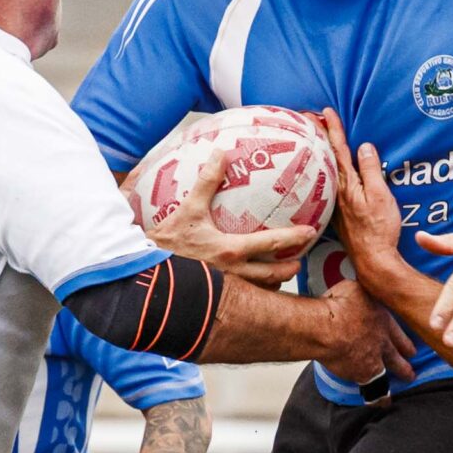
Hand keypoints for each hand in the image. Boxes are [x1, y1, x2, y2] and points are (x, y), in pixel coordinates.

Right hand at [148, 151, 315, 284]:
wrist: (143, 273)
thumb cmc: (165, 242)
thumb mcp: (187, 209)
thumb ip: (206, 181)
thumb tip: (220, 154)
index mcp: (231, 250)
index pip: (272, 243)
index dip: (293, 237)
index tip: (310, 232)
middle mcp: (233, 273)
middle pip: (272, 275)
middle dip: (288, 270)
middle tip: (298, 262)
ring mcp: (224, 289)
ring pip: (256, 291)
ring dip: (270, 284)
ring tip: (276, 277)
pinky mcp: (212, 297)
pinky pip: (238, 298)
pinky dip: (248, 293)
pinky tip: (245, 288)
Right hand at [316, 279, 416, 387]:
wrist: (327, 328)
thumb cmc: (336, 305)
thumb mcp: (354, 289)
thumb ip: (360, 293)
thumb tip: (358, 289)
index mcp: (381, 318)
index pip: (398, 331)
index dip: (404, 340)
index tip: (411, 347)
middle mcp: (383, 340)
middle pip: (399, 351)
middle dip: (406, 359)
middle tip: (412, 364)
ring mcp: (376, 358)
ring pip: (393, 369)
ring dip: (402, 373)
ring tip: (408, 379)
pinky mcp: (364, 374)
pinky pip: (376, 389)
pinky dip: (379, 397)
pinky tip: (382, 403)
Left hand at [324, 110, 407, 284]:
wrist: (374, 259)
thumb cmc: (380, 229)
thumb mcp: (381, 196)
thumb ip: (371, 170)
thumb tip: (365, 147)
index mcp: (348, 184)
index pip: (339, 150)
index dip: (334, 129)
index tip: (326, 112)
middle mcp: (337, 192)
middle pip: (328, 158)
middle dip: (320, 136)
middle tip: (309, 118)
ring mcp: (336, 204)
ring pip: (327, 171)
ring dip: (322, 153)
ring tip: (314, 139)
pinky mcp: (338, 214)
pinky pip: (330, 185)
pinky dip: (326, 172)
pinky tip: (324, 172)